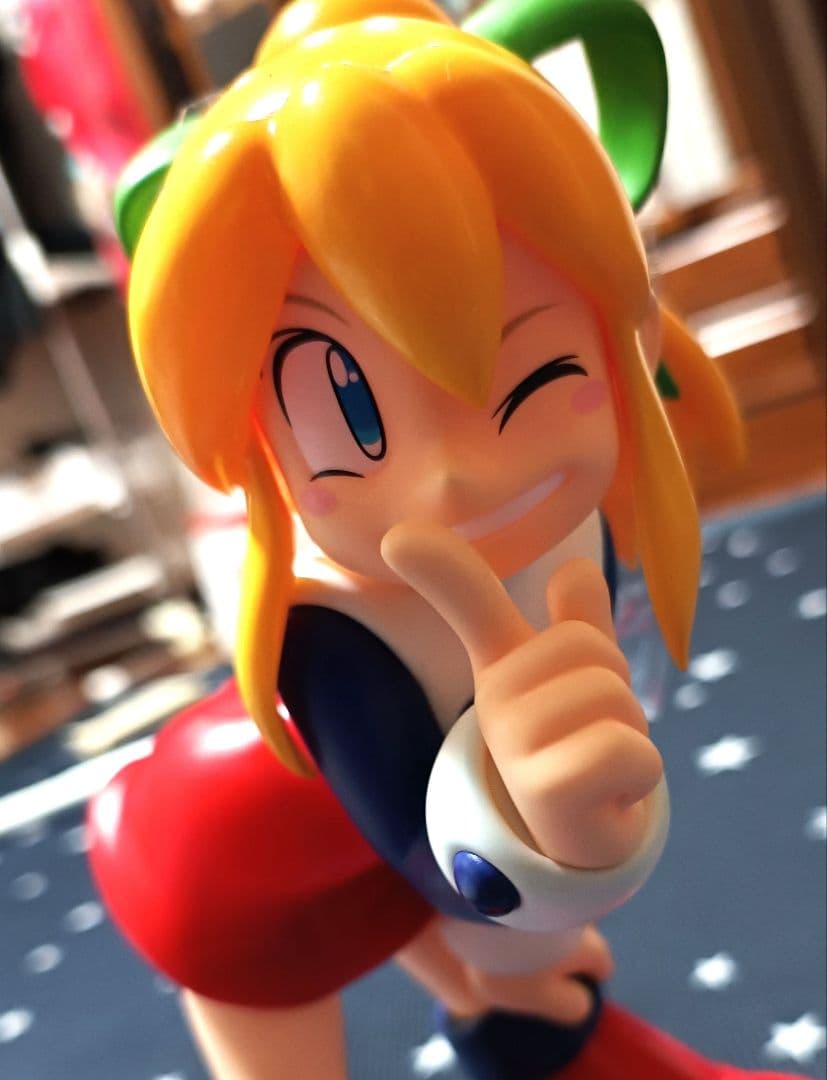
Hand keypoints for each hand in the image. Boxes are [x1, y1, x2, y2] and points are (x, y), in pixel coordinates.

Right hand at [381, 522, 662, 870]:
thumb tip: (575, 569)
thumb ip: (578, 624)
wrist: (572, 842)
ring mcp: (514, 747)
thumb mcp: (578, 679)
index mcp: (502, 664)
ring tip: (601, 762)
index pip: (471, 602)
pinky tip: (611, 796)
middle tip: (592, 729)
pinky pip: (629, 751)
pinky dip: (640, 772)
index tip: (398, 536)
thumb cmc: (575, 743)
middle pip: (591, 648)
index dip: (440, 565)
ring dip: (630, 730)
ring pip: (613, 697)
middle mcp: (496, 700)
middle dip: (615, 687)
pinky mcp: (545, 792)